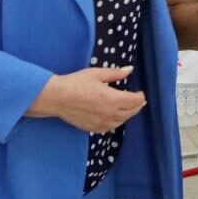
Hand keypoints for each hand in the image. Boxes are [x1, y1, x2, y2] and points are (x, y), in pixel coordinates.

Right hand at [27, 66, 145, 132]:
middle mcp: (109, 113)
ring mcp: (101, 122)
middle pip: (131, 112)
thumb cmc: (76, 83)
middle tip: (139, 101)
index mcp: (112, 99)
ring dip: (128, 115)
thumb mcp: (96, 74)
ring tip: (130, 109)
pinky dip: (116, 122)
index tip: (140, 92)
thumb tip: (129, 70)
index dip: (140, 97)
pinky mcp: (93, 128)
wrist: (57, 98)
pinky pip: (110, 127)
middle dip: (137, 106)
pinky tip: (116, 118)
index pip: (134, 101)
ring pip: (121, 121)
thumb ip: (115, 73)